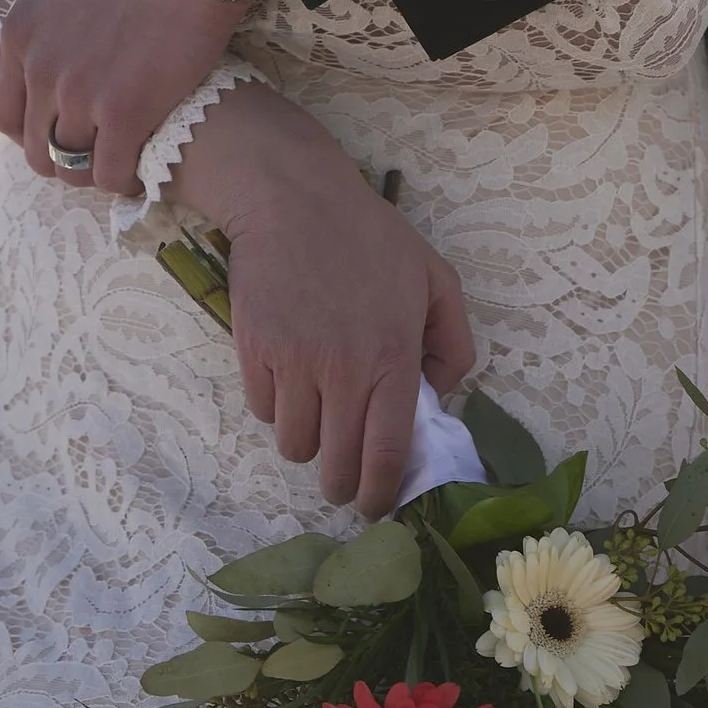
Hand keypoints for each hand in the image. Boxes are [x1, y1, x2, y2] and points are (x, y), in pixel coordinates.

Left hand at [0, 0, 251, 193]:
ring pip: (69, 164)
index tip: (51, 122)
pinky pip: (112, 173)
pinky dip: (122, 179)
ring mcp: (83, 97)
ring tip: (111, 161)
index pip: (0, 108)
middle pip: (32, 144)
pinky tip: (138, 170)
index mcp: (20, 30)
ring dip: (87, 169)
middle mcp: (42, 71)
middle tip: (86, 146)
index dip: (24, 123)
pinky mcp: (130, 114)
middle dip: (55, 151)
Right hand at [173, 85, 477, 516]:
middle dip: (341, 485)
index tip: (375, 506)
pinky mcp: (253, 354)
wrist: (294, 200)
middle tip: (343, 479)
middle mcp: (343, 372)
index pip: (386, 455)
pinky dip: (275, 406)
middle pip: (335, 466)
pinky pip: (261, 410)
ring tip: (317, 412)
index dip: (379, 494)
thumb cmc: (371, 239)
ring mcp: (293, 364)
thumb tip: (438, 397)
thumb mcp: (435, 279)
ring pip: (294, 445)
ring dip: (307, 440)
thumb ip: (454, 343)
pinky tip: (289, 375)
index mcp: (393, 359)